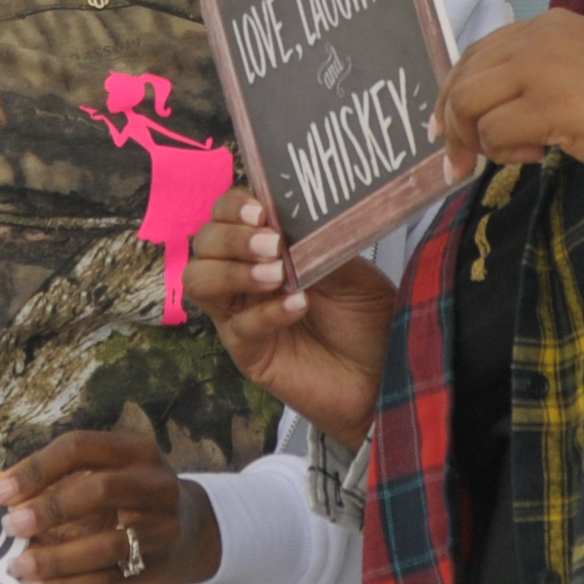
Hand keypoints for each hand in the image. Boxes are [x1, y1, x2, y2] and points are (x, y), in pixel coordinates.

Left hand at [0, 427, 216, 583]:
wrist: (195, 532)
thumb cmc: (129, 498)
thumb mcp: (107, 473)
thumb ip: (57, 479)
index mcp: (135, 450)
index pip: (80, 447)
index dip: (37, 468)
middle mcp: (155, 484)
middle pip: (100, 490)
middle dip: (49, 510)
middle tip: (11, 527)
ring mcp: (161, 528)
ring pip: (106, 545)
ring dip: (55, 559)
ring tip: (17, 566)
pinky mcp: (157, 568)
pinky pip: (106, 581)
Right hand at [185, 190, 396, 449]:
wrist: (383, 376)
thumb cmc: (367, 320)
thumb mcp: (353, 271)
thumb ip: (321, 244)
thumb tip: (297, 219)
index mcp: (266, 248)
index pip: (226, 215)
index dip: (233, 207)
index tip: (260, 211)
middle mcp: (245, 277)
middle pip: (204, 243)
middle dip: (232, 238)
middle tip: (272, 244)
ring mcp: (241, 315)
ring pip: (199, 281)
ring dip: (232, 271)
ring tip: (276, 275)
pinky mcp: (248, 353)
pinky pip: (238, 327)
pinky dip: (267, 312)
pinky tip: (298, 306)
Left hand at [435, 9, 583, 186]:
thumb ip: (542, 75)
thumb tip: (494, 109)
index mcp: (549, 26)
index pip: (477, 53)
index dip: (452, 93)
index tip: (445, 130)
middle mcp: (540, 37)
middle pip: (464, 77)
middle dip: (451, 124)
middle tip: (457, 162)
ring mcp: (543, 68)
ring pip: (469, 103)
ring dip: (479, 140)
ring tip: (515, 157)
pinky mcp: (550, 104)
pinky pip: (494, 131)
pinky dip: (503, 152)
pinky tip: (538, 157)